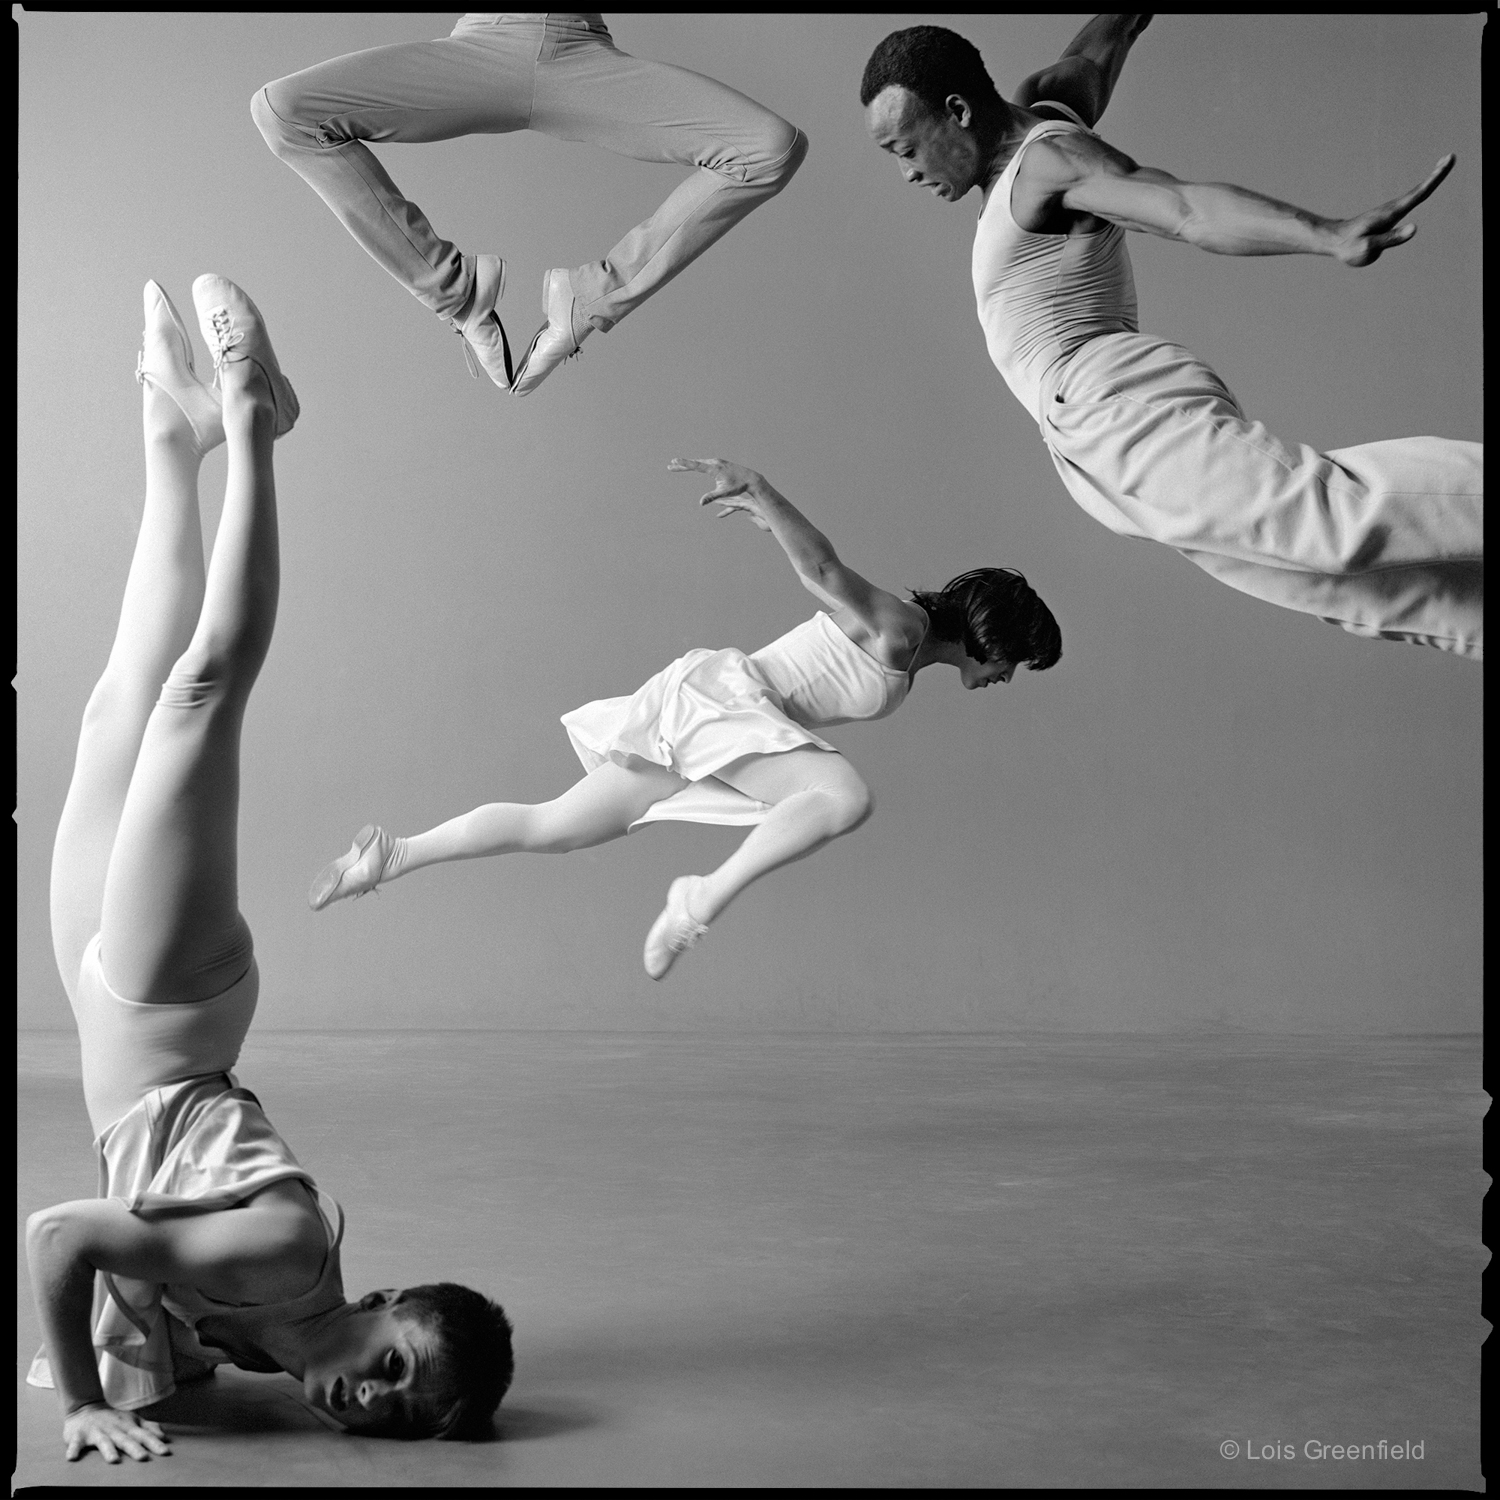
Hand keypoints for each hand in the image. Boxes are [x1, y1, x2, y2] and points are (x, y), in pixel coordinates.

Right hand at [63, 1402, 171, 1462]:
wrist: (86, 1408)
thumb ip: (148, 1428)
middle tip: (144, 1458)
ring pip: (103, 1442)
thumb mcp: (132, 1420)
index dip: (154, 1443)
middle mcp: (114, 1429)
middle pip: (126, 1440)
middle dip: (135, 1448)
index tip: (165, 1452)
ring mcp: (96, 1432)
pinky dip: (73, 1450)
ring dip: (108, 1450)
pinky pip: (75, 1444)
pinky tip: (72, 1458)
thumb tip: (164, 1436)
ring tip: (113, 1460)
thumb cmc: (113, 1419)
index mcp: (127, 1426)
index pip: (144, 1435)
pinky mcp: (78, 1436)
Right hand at [667, 457, 772, 528]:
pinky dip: (696, 464)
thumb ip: (711, 497)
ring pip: (699, 462)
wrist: (750, 478)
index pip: (696, 465)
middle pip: (695, 463)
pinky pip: (705, 463)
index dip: (684, 464)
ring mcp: (717, 461)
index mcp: (714, 468)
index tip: (674, 461)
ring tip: (677, 466)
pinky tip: (692, 466)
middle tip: (670, 466)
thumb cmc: (738, 486)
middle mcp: (714, 462)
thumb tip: (701, 503)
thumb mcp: (724, 493)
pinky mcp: (720, 463)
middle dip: (682, 465)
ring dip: (688, 464)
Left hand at [1330, 155, 1453, 266]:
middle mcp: (1392, 209)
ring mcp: (1390, 212)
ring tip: (1443, 166)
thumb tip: (1414, 228)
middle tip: (1451, 157)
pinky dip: (1420, 191)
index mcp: (1391, 214)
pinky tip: (1423, 190)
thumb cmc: (1349, 246)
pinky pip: (1408, 202)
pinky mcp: (1387, 217)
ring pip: (1415, 194)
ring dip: (1431, 180)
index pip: (1418, 195)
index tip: (1447, 161)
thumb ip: (1391, 239)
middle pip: (1420, 190)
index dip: (1434, 179)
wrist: (1334, 241)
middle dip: (1436, 175)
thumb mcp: (1368, 247)